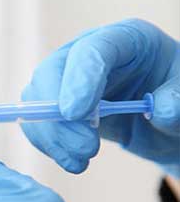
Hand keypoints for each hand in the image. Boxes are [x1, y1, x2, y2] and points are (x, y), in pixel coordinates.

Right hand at [21, 18, 179, 177]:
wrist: (167, 116)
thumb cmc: (176, 92)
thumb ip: (178, 97)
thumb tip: (160, 112)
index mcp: (123, 39)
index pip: (90, 51)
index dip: (79, 80)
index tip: (76, 114)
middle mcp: (86, 55)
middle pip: (50, 75)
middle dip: (60, 117)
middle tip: (87, 148)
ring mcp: (66, 81)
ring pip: (36, 103)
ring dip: (53, 137)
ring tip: (82, 160)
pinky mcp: (57, 109)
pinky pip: (38, 125)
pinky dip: (50, 147)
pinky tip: (74, 162)